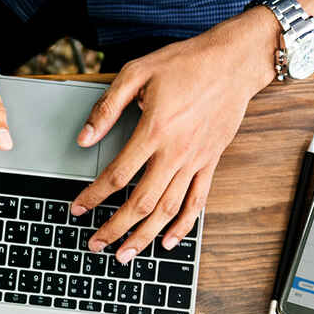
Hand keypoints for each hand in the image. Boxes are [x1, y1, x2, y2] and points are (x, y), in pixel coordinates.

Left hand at [69, 7, 278, 261]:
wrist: (236, 59)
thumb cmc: (187, 62)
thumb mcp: (138, 72)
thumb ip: (108, 107)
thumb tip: (84, 138)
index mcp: (154, 130)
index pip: (117, 175)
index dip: (93, 196)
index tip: (78, 208)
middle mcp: (176, 151)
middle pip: (141, 202)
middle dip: (115, 228)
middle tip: (95, 244)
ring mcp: (196, 160)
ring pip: (168, 209)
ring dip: (144, 236)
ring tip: (124, 254)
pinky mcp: (211, 161)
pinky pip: (197, 201)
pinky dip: (182, 225)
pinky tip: (167, 241)